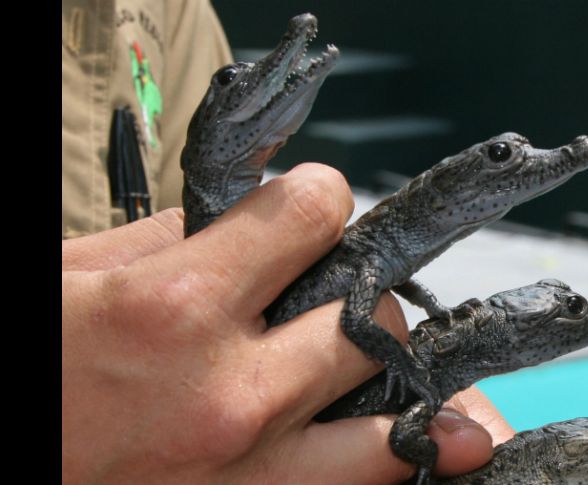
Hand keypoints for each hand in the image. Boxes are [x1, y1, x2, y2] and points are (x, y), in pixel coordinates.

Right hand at [62, 163, 512, 483]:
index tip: (308, 212)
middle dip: (359, 291)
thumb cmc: (36, 367)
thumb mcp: (76, 274)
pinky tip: (413, 436)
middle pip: (372, 313)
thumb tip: (250, 218)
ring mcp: (249, 469)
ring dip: (386, 376)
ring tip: (358, 365)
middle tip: (328, 295)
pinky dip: (393, 451)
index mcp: (176, 306)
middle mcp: (230, 391)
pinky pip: (366, 482)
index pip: (314, 214)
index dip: (317, 199)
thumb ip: (177, 238)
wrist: (13, 463)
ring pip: (394, 416)